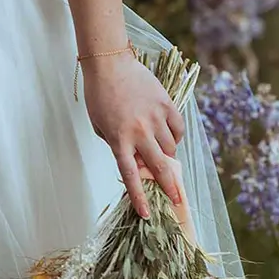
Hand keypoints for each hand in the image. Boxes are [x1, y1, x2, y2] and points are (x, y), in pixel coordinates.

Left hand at [81, 51, 185, 217]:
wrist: (110, 65)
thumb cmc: (99, 97)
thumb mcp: (100, 126)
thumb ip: (117, 145)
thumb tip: (138, 160)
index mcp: (119, 140)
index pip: (131, 175)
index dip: (138, 196)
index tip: (146, 213)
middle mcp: (139, 132)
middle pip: (159, 167)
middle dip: (169, 187)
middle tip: (178, 200)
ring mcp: (155, 118)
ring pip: (170, 148)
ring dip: (167, 156)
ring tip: (161, 154)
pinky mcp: (167, 105)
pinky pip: (178, 129)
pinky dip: (176, 136)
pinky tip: (169, 136)